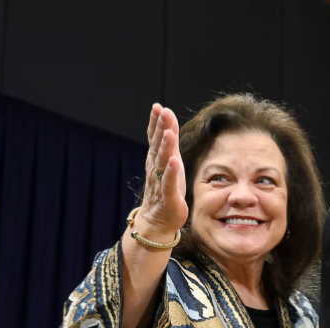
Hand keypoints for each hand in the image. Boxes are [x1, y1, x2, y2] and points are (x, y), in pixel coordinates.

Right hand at [138, 104, 187, 238]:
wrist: (158, 219)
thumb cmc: (166, 188)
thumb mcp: (169, 162)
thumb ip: (169, 142)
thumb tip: (168, 118)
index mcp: (157, 159)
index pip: (155, 138)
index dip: (156, 123)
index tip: (158, 107)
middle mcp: (156, 169)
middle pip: (158, 146)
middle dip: (160, 129)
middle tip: (162, 113)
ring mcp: (161, 182)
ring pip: (162, 162)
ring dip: (166, 147)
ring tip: (169, 133)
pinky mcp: (168, 197)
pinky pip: (169, 183)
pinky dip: (171, 173)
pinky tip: (174, 162)